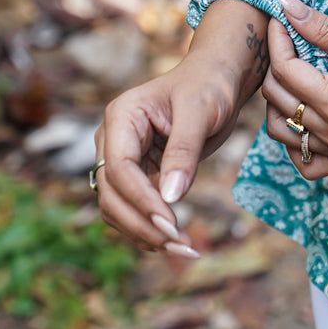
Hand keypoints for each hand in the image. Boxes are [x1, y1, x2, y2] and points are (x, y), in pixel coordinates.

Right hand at [94, 0, 268, 253]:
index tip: (171, 224)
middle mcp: (113, 139)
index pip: (119, 168)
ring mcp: (123, 157)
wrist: (215, 79)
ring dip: (145, 232)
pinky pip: (134, 207)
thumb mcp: (200, 112)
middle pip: (111, 194)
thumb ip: (184, 152)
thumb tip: (172, 199)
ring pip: (118, 207)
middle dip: (142, 224)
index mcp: (121, 117)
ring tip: (183, 249)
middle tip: (180, 246)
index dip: (142, 200)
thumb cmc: (208, 86)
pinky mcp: (138, 172)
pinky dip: (150, 227)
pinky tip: (175, 240)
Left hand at [263, 0, 327, 178]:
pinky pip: (306, 163)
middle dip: (275, 65)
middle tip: (289, 42)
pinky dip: (295, 144)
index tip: (281, 19)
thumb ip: (324, 28)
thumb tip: (287, 5)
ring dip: (278, 104)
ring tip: (293, 77)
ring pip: (282, 134)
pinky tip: (304, 119)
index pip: (285, 70)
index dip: (277, 40)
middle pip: (277, 99)